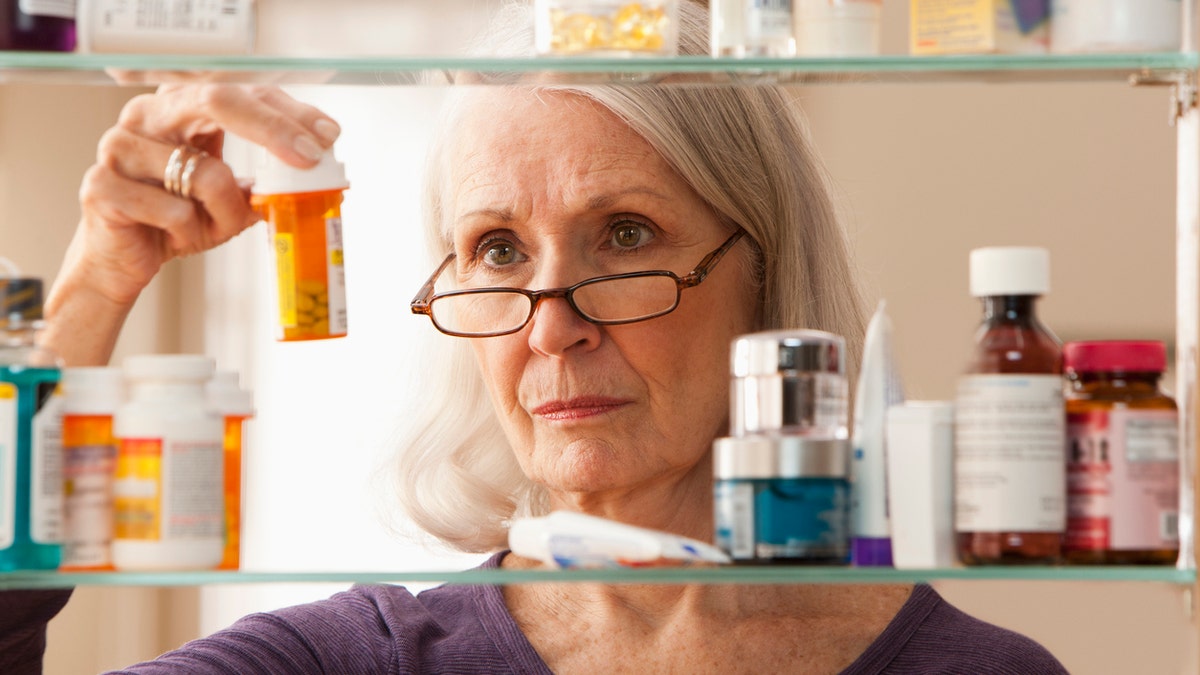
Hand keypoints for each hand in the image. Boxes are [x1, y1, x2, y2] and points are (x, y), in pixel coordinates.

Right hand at [44, 84, 340, 364]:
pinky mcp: (101, 185)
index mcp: (180, 108)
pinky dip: (187, 233)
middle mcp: (147, 115)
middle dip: (272, 128)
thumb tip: (319, 175)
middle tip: (308, 158)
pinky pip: (173, 211)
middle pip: (216, 100)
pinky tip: (171, 236)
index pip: (242, 93)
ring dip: (223, 214)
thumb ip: (265, 184)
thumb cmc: (175, 222)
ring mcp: (119, 145)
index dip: (288, 113)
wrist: (122, 260)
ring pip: (205, 174)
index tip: (327, 135)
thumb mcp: (230, 201)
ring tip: (205, 227)